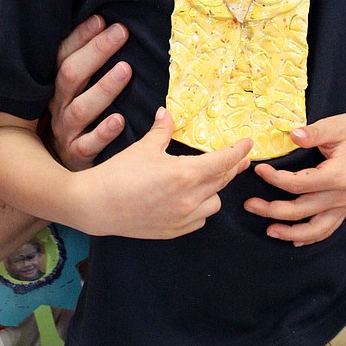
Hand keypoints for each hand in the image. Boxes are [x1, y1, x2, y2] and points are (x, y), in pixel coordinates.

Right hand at [48, 16, 132, 170]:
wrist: (67, 172)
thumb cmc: (84, 121)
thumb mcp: (82, 92)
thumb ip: (94, 66)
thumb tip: (119, 30)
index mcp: (59, 86)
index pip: (63, 55)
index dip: (81, 37)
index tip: (102, 19)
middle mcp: (57, 106)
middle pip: (70, 75)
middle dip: (96, 52)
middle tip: (121, 32)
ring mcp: (65, 132)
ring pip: (79, 109)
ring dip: (103, 87)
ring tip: (126, 69)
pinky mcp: (77, 156)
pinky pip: (88, 145)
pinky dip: (103, 132)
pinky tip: (120, 120)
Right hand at [76, 108, 251, 238]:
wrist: (96, 205)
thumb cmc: (119, 173)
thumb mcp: (143, 147)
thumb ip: (161, 130)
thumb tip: (167, 113)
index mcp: (186, 174)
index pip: (223, 161)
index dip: (238, 151)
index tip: (248, 144)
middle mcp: (190, 198)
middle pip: (222, 181)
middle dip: (232, 168)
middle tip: (239, 159)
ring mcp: (183, 217)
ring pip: (214, 203)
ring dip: (215, 190)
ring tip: (208, 179)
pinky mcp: (174, 231)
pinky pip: (200, 219)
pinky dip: (201, 208)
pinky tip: (191, 199)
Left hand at [243, 110, 345, 246]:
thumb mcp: (336, 125)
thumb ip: (313, 132)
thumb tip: (291, 135)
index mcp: (338, 175)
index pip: (298, 184)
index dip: (275, 179)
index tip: (258, 170)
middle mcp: (342, 195)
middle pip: (301, 210)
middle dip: (272, 210)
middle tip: (249, 204)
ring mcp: (345, 205)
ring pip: (315, 229)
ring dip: (290, 232)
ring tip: (268, 230)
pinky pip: (328, 229)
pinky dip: (310, 237)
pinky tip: (294, 239)